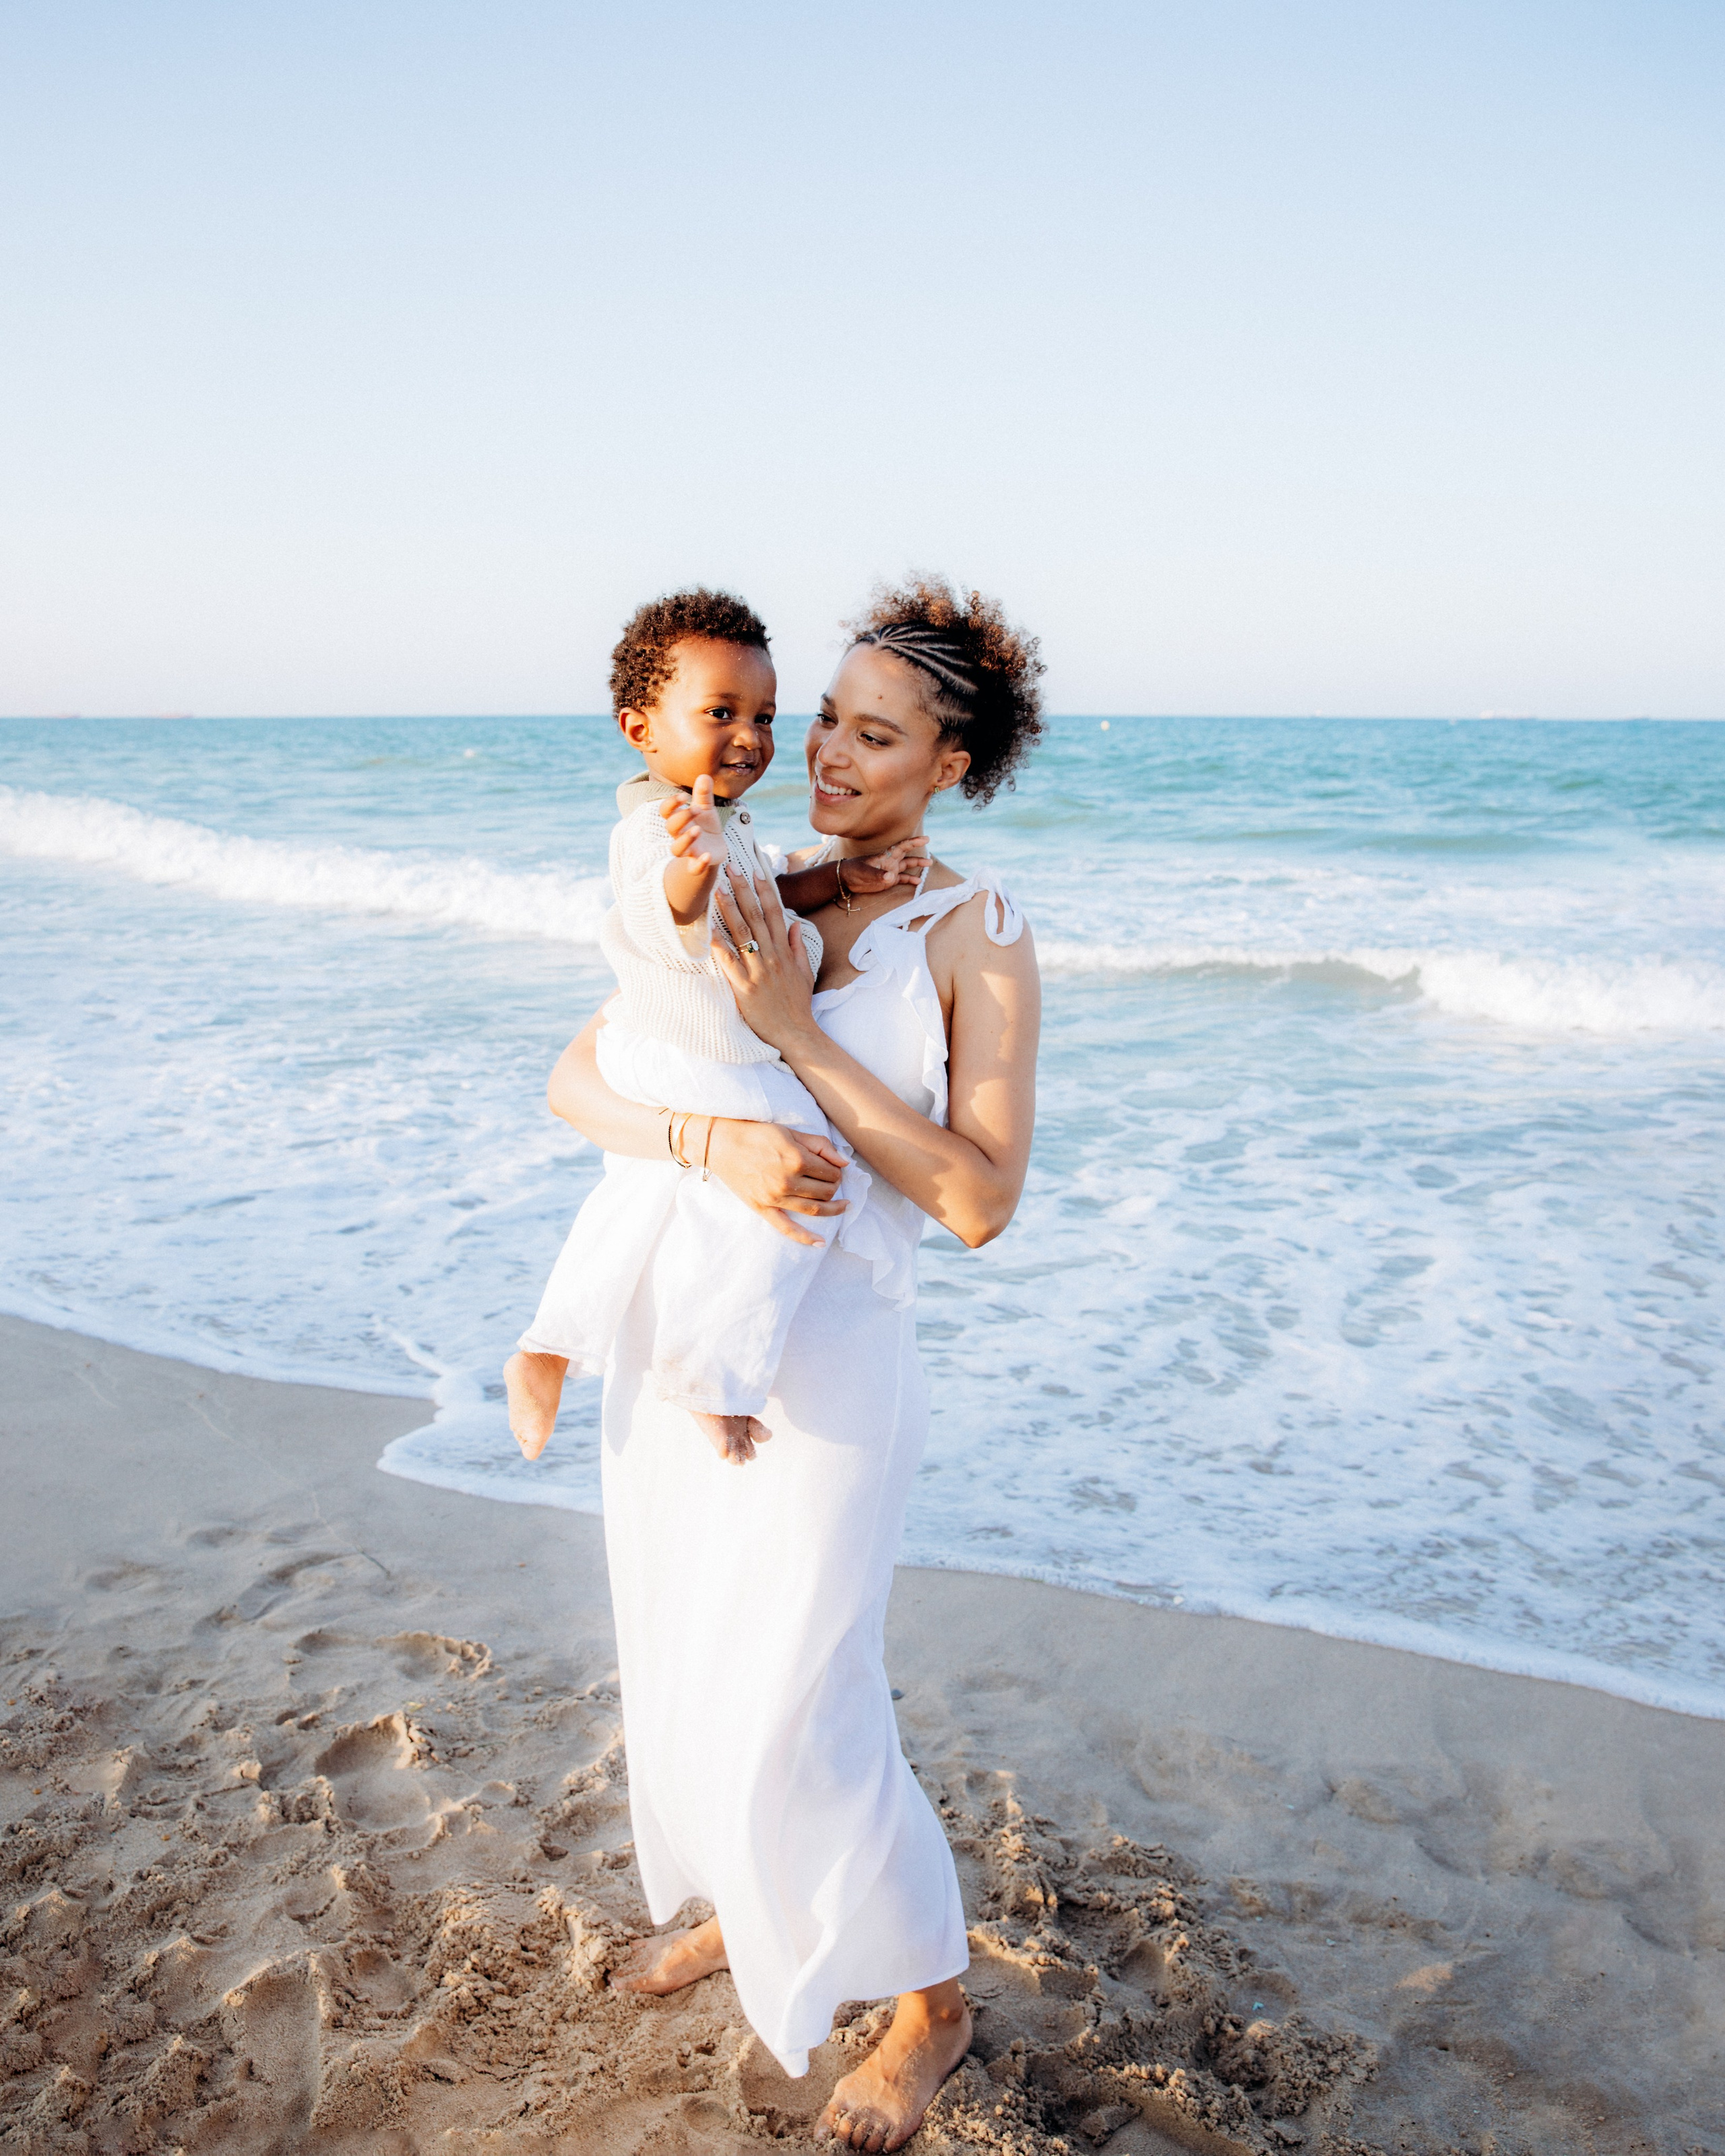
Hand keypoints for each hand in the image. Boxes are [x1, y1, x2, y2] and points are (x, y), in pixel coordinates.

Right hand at [661, 774, 725, 873]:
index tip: (685, 797)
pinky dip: (699, 864)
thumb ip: (704, 795)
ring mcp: (688, 850)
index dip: (671, 804)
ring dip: (685, 840)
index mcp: (679, 820)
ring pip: (677, 849)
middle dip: (681, 818)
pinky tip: (708, 856)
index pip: (665, 811)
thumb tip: (704, 775)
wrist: (715, 849)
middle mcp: (680, 835)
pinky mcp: (698, 863)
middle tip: (697, 810)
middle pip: (670, 828)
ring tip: (697, 830)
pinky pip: (693, 868)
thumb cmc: (706, 826)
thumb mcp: (706, 809)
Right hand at [705, 1118, 846, 1244]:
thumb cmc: (757, 1134)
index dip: (837, 1170)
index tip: (833, 1167)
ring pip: (814, 1209)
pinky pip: (787, 1228)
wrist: (722, 1144)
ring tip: (842, 1205)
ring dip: (833, 1209)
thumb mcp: (791, 1132)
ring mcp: (775, 1198)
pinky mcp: (763, 1208)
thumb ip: (820, 1145)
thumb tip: (845, 1162)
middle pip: (826, 1191)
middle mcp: (788, 1181)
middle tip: (832, 1180)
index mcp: (797, 1159)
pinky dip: (805, 1238)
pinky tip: (821, 1243)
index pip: (831, 1172)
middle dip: (835, 1186)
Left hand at [713, 872, 820, 1055]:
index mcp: (784, 952)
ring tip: (717, 889)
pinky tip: (708, 930)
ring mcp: (758, 972)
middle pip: (756, 917)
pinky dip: (719, 946)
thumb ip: (798, 947)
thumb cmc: (797, 1005)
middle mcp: (772, 957)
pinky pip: (729, 963)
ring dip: (729, 909)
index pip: (775, 914)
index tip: (755, 871)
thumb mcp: (805, 973)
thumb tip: (794, 923)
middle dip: (743, 890)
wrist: (795, 1034)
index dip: (765, 891)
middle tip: (731, 868)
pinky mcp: (744, 988)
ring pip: (742, 934)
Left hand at [840, 833, 929, 896]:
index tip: (925, 839)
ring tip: (928, 865)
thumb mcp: (864, 872)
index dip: (914, 842)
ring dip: (917, 866)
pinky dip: (910, 879)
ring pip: (906, 866)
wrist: (846, 879)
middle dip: (918, 855)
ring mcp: (889, 871)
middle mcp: (890, 862)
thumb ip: (877, 874)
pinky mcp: (887, 880)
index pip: (902, 847)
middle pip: (907, 856)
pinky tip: (917, 882)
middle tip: (930, 857)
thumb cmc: (854, 871)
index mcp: (885, 856)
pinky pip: (901, 879)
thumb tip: (890, 877)